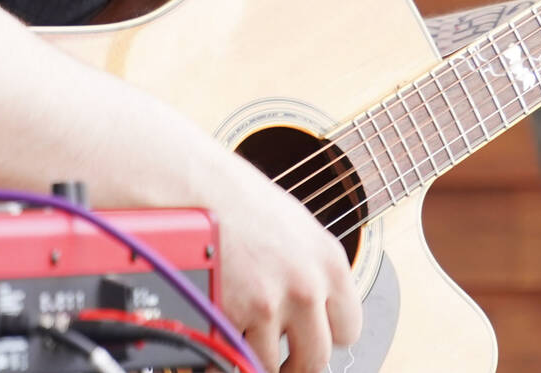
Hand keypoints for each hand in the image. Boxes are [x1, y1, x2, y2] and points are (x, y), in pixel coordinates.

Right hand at [203, 159, 361, 372]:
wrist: (191, 187)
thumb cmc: (237, 199)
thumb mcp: (295, 228)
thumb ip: (312, 273)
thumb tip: (315, 313)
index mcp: (329, 262)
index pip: (349, 331)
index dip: (326, 336)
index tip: (310, 336)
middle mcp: (305, 287)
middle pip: (315, 360)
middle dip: (296, 364)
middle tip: (281, 361)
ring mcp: (266, 305)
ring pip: (269, 363)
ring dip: (253, 352)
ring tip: (240, 328)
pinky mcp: (228, 317)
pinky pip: (229, 354)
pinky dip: (222, 346)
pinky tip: (217, 320)